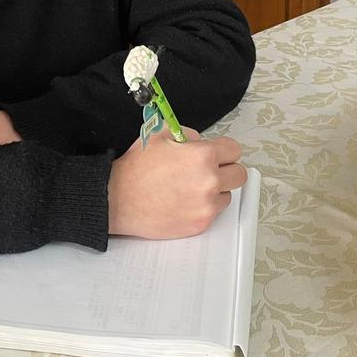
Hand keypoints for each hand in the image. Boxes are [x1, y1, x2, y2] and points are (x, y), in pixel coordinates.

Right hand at [107, 127, 246, 238]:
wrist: (118, 198)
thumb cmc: (136, 168)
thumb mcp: (160, 133)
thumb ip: (187, 133)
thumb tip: (200, 141)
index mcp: (203, 156)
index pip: (234, 150)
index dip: (223, 149)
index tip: (216, 153)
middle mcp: (209, 181)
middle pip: (239, 175)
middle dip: (226, 169)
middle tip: (208, 169)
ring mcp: (206, 205)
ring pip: (227, 195)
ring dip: (216, 190)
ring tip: (191, 187)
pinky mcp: (200, 224)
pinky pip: (213, 212)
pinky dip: (204, 206)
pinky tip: (184, 200)